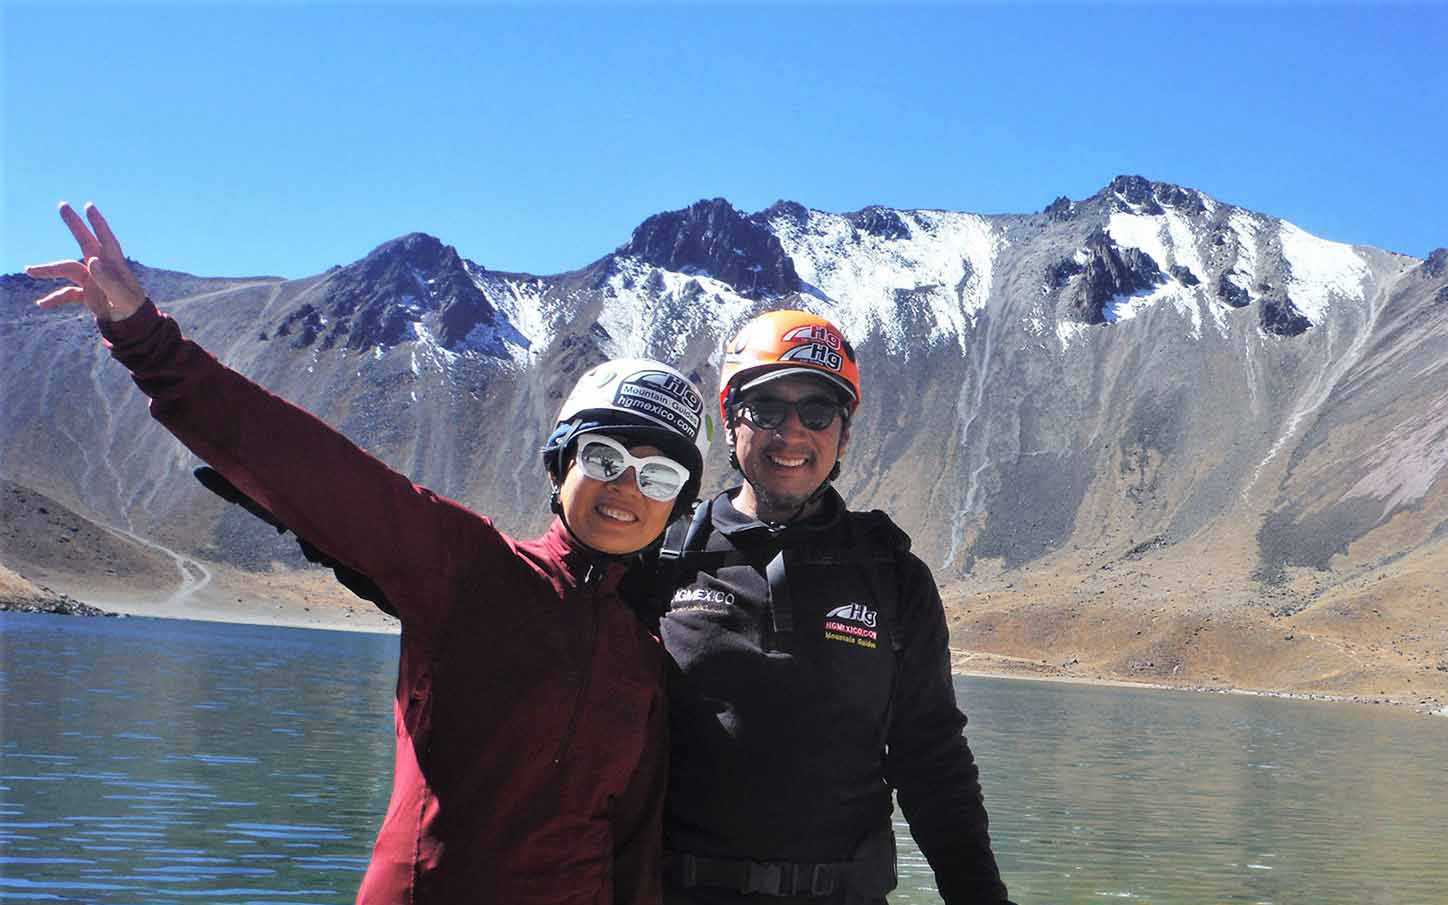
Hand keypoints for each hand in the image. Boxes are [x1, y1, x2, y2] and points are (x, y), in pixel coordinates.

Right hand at [26, 202, 145, 321]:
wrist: (131, 324)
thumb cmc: (131, 308)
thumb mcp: (122, 297)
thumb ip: (108, 280)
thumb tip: (92, 261)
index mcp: (114, 265)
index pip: (106, 239)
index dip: (98, 223)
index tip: (89, 206)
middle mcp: (101, 267)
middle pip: (85, 242)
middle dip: (74, 224)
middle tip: (62, 205)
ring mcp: (92, 279)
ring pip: (66, 269)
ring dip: (48, 270)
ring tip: (28, 270)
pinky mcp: (86, 293)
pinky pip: (65, 293)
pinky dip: (54, 298)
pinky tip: (41, 304)